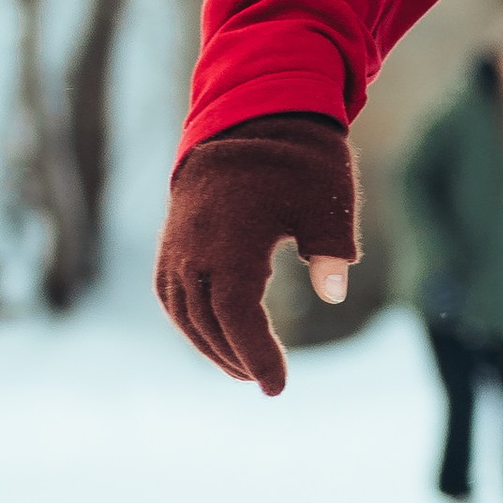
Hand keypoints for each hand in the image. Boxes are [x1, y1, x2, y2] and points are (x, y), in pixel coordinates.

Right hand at [155, 110, 357, 394]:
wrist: (248, 115)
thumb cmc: (298, 160)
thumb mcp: (330, 203)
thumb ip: (332, 251)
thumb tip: (333, 293)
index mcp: (232, 244)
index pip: (239, 320)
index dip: (256, 357)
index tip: (277, 387)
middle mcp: (195, 249)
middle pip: (208, 322)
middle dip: (236, 357)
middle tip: (264, 381)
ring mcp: (177, 243)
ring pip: (183, 311)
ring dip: (209, 344)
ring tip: (241, 367)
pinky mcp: (171, 237)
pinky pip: (169, 291)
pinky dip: (187, 318)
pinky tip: (211, 334)